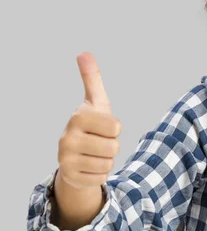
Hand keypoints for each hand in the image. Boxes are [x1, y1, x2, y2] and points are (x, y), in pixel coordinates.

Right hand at [57, 52, 121, 188]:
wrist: (75, 155)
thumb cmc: (92, 125)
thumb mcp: (95, 102)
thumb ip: (92, 79)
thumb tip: (84, 53)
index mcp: (78, 117)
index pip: (116, 126)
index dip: (115, 128)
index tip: (104, 126)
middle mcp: (67, 138)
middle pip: (113, 147)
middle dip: (112, 146)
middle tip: (99, 142)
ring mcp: (66, 159)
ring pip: (109, 163)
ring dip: (107, 160)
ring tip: (95, 153)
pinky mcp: (70, 177)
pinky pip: (102, 177)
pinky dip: (101, 173)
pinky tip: (90, 166)